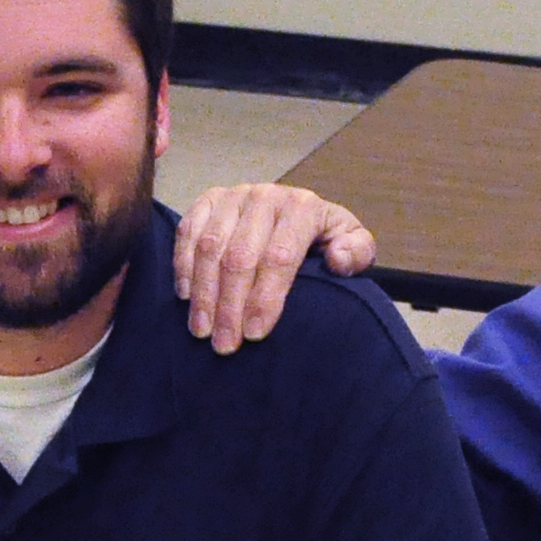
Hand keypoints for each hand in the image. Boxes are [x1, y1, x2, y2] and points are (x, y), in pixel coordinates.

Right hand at [172, 183, 376, 353]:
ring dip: (204, 293)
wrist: (301, 212)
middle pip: (239, 256)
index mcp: (302, 207)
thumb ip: (357, 252)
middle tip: (225, 344)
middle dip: (230, 305)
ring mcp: (233, 196)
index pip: (278, 257)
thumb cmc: (325, 238)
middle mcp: (265, 196)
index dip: (265, 298)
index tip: (256, 334)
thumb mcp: (353, 242)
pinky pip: (188, 232)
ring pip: (210, 247)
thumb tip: (338, 260)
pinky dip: (183, 265)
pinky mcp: (209, 199)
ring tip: (203, 330)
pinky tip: (186, 296)